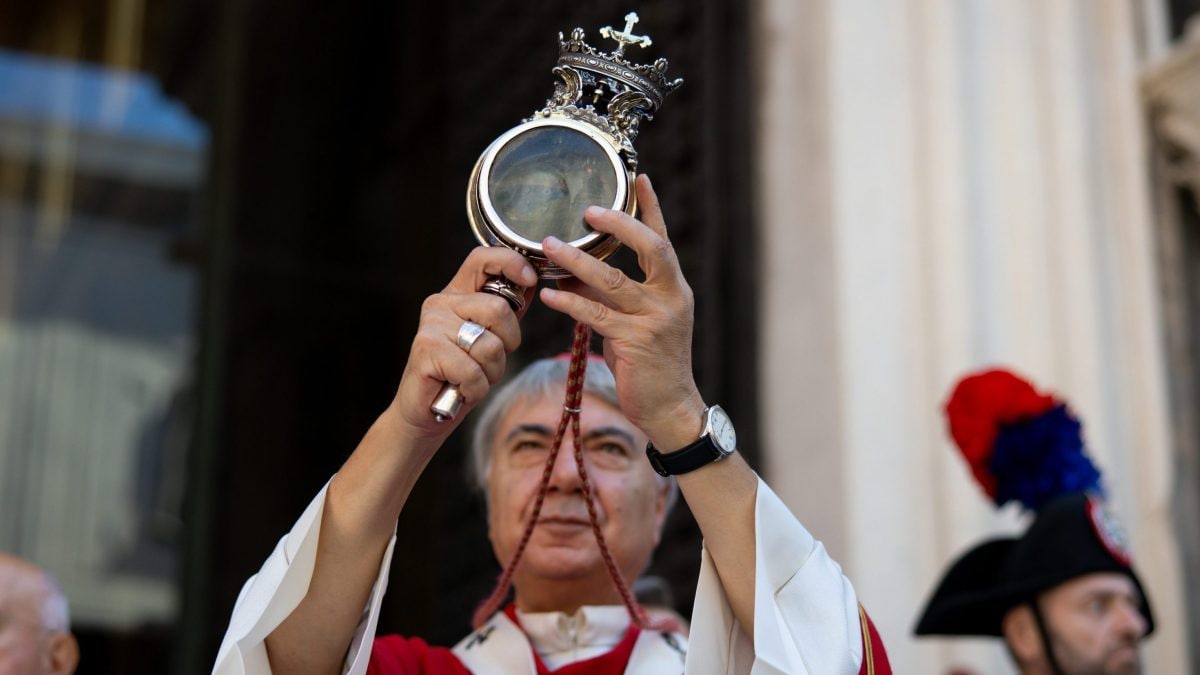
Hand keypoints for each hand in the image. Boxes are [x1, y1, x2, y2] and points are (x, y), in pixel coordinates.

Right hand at [391, 247, 537, 440]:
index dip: (510, 262)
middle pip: (498, 310)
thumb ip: (504, 313)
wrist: (423, 412)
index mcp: (456, 294)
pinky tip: (460, 390)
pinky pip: (473, 371)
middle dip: (508, 343)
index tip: (530, 279)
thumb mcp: (488, 338)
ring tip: (471, 378)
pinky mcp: (425, 351)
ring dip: (491, 372)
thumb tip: (529, 283)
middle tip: (489, 362)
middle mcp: (440, 303)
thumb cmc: (459, 375)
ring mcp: (431, 326)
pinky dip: (475, 389)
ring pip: (489, 345)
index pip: (482, 259)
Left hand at [539, 175, 705, 449]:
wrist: (671, 408)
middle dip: (619, 225)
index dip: (651, 207)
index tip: (638, 176)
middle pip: (650, 248)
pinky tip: (550, 295)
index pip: (662, 239)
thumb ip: (611, 296)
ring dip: (577, 262)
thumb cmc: (651, 365)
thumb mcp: (636, 322)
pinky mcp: (636, 342)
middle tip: (588, 211)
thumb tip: (572, 272)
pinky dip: (571, 302)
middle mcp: (671, 298)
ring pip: (614, 281)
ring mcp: (656, 319)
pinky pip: (597, 315)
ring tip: (548, 247)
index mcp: (673, 289)